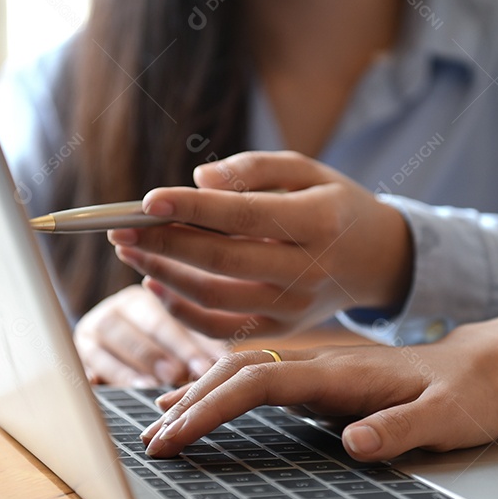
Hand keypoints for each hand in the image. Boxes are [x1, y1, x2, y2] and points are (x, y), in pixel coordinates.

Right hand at [73, 285, 225, 386]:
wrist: (114, 342)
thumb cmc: (164, 341)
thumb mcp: (183, 337)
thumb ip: (202, 347)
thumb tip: (229, 364)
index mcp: (143, 298)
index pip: (163, 319)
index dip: (184, 345)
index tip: (205, 368)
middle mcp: (114, 310)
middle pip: (132, 330)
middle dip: (155, 354)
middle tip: (175, 375)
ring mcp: (91, 332)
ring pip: (104, 345)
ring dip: (126, 367)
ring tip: (148, 386)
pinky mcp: (76, 355)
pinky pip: (81, 363)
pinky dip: (91, 373)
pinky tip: (100, 386)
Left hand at [107, 151, 412, 339]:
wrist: (378, 260)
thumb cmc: (335, 204)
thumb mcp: (308, 170)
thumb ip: (254, 169)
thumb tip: (198, 181)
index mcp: (318, 221)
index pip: (244, 216)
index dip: (192, 210)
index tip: (147, 200)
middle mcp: (307, 270)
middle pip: (221, 261)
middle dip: (163, 243)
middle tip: (118, 227)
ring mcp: (294, 307)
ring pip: (214, 298)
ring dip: (163, 274)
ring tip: (128, 249)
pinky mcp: (281, 329)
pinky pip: (220, 329)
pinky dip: (181, 310)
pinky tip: (154, 283)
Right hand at [139, 322, 497, 460]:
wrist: (481, 365)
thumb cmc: (465, 394)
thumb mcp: (447, 417)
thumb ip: (402, 429)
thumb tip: (354, 444)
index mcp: (344, 371)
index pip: (262, 383)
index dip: (213, 407)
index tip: (177, 436)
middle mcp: (323, 365)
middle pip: (240, 371)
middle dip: (192, 403)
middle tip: (151, 442)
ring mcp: (320, 371)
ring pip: (246, 372)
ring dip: (202, 395)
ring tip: (162, 425)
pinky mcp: (322, 382)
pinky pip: (261, 382)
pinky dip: (224, 393)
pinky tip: (206, 407)